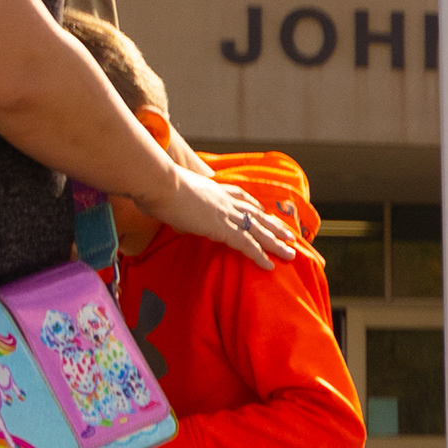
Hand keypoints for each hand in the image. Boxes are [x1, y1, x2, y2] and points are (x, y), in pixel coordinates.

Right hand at [151, 169, 312, 266]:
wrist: (158, 183)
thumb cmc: (157, 185)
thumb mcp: (171, 190)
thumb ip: (176, 199)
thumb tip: (163, 205)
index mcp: (215, 189)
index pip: (242, 198)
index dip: (255, 207)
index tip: (265, 213)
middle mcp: (226, 200)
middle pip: (257, 215)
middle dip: (275, 226)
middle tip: (290, 235)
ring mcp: (226, 214)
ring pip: (259, 231)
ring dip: (276, 243)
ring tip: (291, 253)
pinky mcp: (222, 228)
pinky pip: (247, 245)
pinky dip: (260, 255)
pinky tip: (270, 264)